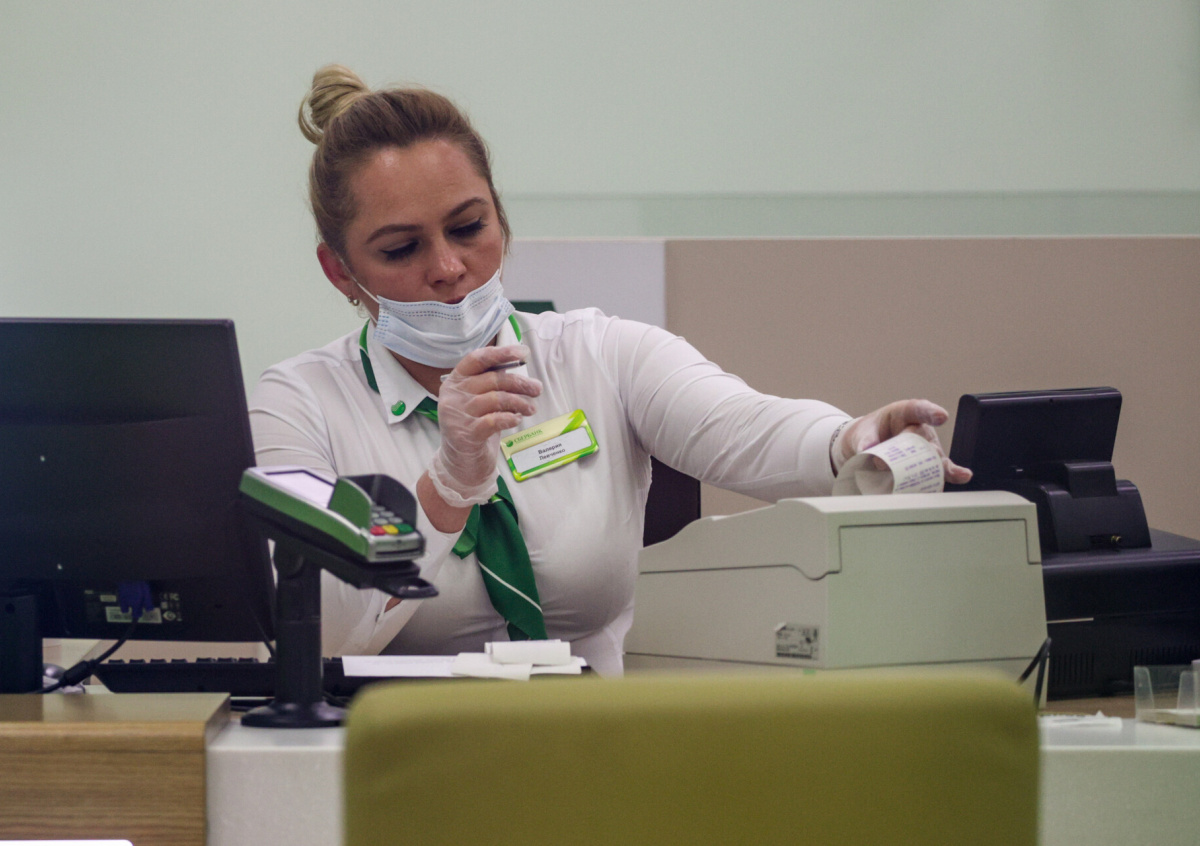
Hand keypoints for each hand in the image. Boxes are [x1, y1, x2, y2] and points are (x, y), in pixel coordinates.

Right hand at [427, 344, 541, 506]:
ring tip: (531, 408)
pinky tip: (517, 419)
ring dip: (519, 402)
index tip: (524, 352)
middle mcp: (453, 394)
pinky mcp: (465, 434)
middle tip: (537, 389)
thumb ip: (492, 384)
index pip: (477, 358)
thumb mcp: (478, 400)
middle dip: (519, 382)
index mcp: (456, 380)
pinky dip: (509, 418)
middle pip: (493, 379)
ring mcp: (457, 414)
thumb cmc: (473, 425)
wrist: (459, 462)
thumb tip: (521, 369)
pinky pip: (493, 420)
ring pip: (496, 399)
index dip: (502, 353)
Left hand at [832, 399, 971, 484]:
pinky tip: (962, 476)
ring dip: (939, 465)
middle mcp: (920, 429)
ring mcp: (926, 447)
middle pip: (925, 437)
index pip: (918, 409)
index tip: (941, 416)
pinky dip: (951, 474)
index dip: (930, 412)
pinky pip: (941, 469)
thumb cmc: (868, 434)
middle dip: (921, 447)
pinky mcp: (929, 464)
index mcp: (904, 413)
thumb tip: (868, 450)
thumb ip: (865, 440)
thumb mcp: (861, 433)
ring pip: (936, 455)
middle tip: (907, 458)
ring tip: (950, 472)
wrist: (866, 449)